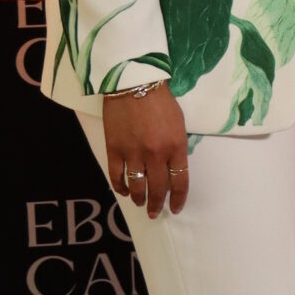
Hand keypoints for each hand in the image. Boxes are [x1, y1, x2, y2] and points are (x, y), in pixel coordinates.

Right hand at [101, 85, 189, 218]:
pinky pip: (117, 176)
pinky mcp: (114, 149)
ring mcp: (134, 153)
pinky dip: (120, 187)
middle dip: (157, 205)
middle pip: (158, 189)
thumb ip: (177, 147)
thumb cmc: (161, 100)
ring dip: (139, 199)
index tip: (175, 208)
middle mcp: (156, 154)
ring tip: (140, 202)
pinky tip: (124, 191)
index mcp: (176, 146)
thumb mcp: (179, 123)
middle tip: (155, 212)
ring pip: (137, 187)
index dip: (178, 199)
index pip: (180, 182)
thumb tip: (172, 168)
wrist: (133, 83)